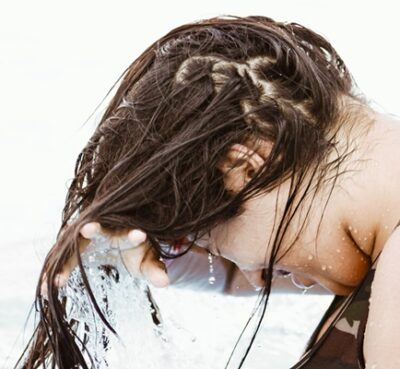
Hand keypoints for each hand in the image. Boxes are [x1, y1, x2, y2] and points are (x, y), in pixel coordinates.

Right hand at [40, 222, 168, 298]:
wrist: (119, 245)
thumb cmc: (136, 253)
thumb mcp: (147, 263)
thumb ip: (155, 270)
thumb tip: (165, 283)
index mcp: (125, 233)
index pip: (130, 232)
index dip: (134, 235)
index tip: (140, 236)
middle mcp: (105, 231)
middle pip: (98, 227)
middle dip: (94, 228)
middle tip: (87, 229)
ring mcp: (86, 239)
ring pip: (74, 245)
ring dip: (64, 261)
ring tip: (55, 281)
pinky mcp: (73, 248)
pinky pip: (63, 259)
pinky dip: (54, 272)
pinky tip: (45, 289)